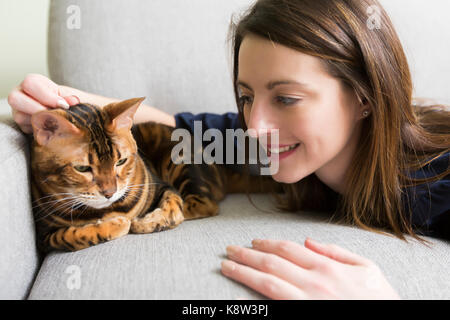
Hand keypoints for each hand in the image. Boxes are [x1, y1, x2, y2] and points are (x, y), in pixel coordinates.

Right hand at [7, 74, 79, 133]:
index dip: (47, 96)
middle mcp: (20, 94)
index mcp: (33, 82)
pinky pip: (26, 129)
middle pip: (14, 99)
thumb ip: (72, 99)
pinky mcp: (22, 125)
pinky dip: (41, 129)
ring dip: (41, 120)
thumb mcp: (72, 98)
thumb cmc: (70, 102)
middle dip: (38, 109)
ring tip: (56, 121)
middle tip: (56, 115)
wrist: (70, 114)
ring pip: (19, 116)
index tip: (64, 105)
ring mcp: (18, 110)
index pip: (30, 83)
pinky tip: (52, 127)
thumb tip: (73, 101)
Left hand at [221, 238, 399, 299]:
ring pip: (268, 282)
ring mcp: (307, 301)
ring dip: (244, 272)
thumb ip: (337, 252)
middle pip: (272, 263)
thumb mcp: (367, 268)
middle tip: (229, 249)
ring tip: (226, 265)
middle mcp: (314, 281)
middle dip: (247, 254)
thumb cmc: (379, 300)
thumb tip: (308, 241)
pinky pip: (275, 304)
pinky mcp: (302, 315)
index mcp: (328, 266)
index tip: (252, 242)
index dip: (267, 244)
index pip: (288, 249)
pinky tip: (240, 292)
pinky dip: (255, 298)